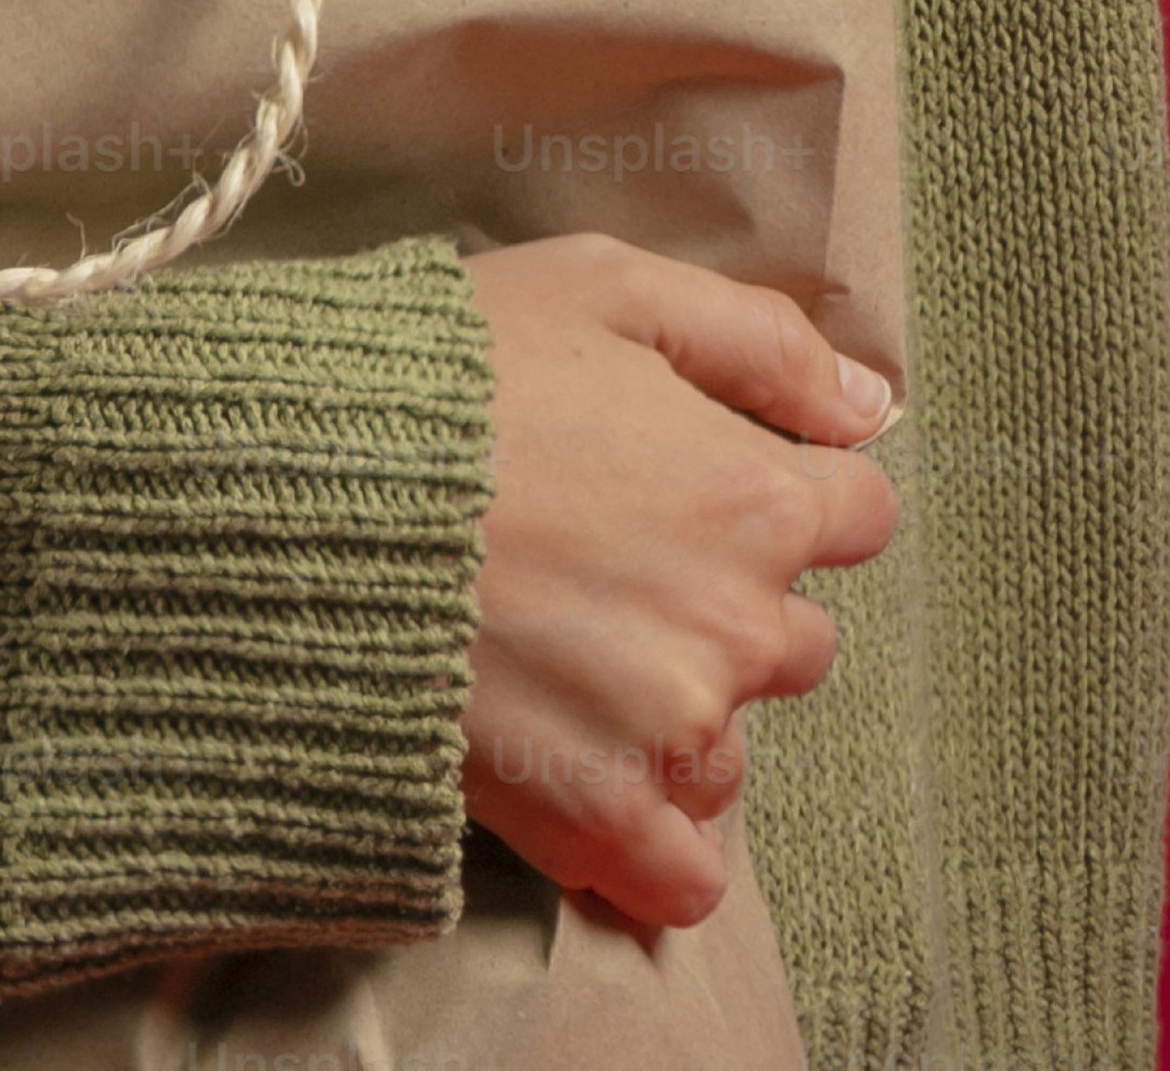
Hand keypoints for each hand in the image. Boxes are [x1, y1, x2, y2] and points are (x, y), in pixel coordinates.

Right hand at [453, 234, 903, 931]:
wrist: (300, 491)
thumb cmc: (450, 375)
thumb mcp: (608, 290)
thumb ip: (761, 343)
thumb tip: (869, 405)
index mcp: (758, 497)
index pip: (855, 517)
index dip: (777, 493)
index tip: (697, 491)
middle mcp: (739, 625)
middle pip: (794, 638)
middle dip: (722, 609)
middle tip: (606, 574)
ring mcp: (670, 731)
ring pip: (731, 749)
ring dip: (676, 721)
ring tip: (566, 672)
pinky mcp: (592, 816)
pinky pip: (681, 879)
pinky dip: (658, 855)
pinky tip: (602, 799)